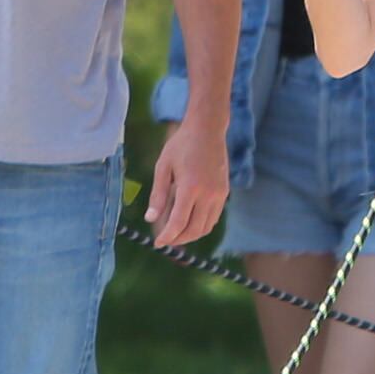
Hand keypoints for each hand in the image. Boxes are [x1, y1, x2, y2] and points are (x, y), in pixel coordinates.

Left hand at [143, 117, 229, 249]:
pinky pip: (214, 218)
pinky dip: (202, 226)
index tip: (158, 243)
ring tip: (177, 234)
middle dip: (178, 239)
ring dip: (191, 235)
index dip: (168, 236)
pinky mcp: (224, 192)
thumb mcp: (163, 167)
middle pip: (193, 229)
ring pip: (206, 227)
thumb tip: (150, 219)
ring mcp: (219, 194)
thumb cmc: (181, 145)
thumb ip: (157, 195)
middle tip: (166, 240)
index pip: (179, 222)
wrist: (207, 130)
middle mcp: (207, 194)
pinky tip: (190, 223)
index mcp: (190, 187)